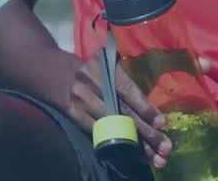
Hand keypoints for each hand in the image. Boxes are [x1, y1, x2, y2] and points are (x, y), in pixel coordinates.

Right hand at [62, 52, 212, 167]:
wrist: (51, 71)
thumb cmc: (88, 66)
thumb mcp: (105, 60)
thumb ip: (125, 71)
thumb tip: (154, 87)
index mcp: (103, 67)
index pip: (128, 91)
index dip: (145, 108)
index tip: (162, 123)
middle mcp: (92, 83)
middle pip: (123, 113)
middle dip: (146, 132)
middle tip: (166, 147)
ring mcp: (80, 101)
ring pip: (113, 127)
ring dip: (136, 145)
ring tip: (155, 157)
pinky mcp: (73, 115)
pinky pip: (98, 134)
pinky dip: (117, 145)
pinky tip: (133, 154)